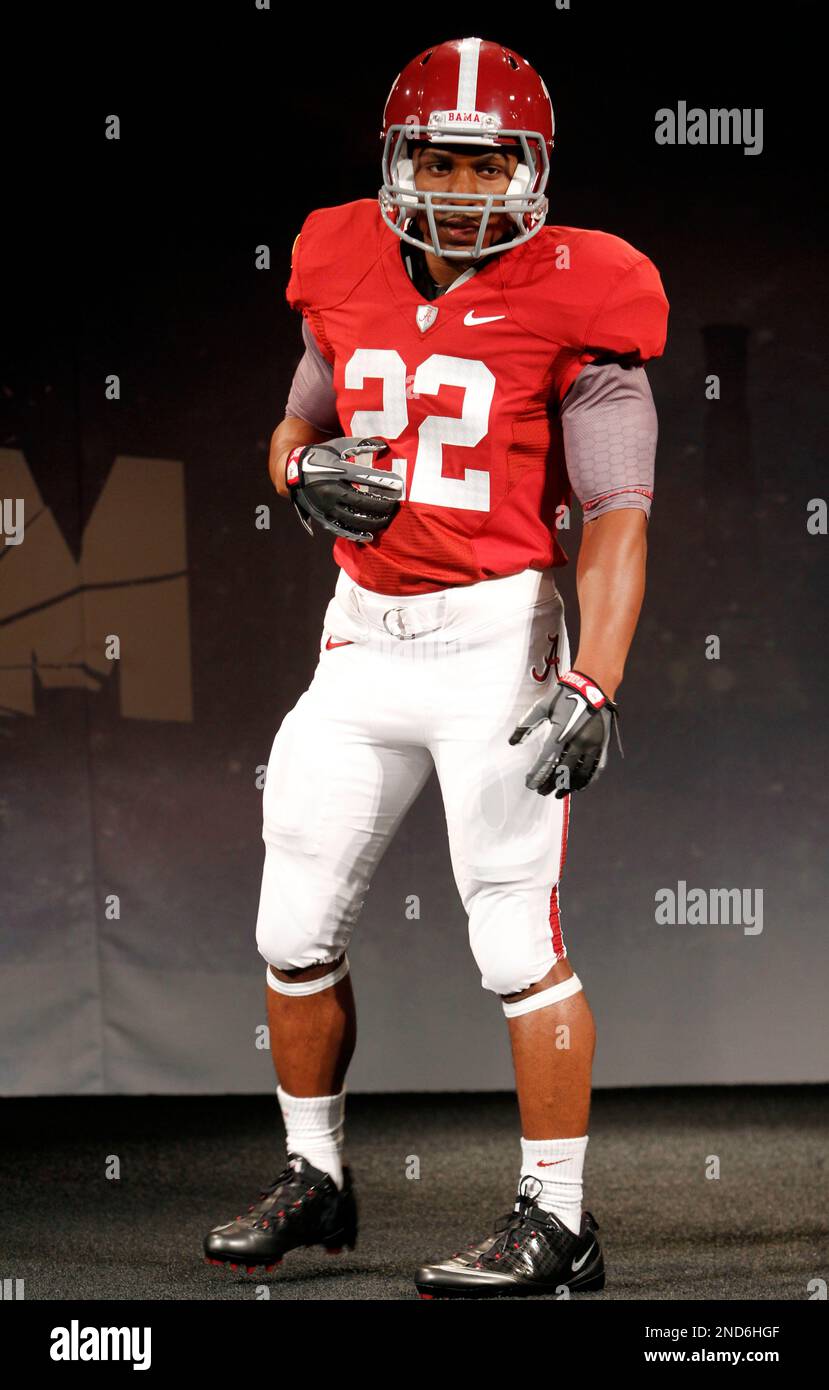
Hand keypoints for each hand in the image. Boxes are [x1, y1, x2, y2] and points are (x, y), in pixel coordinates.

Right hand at [285, 436, 402, 542]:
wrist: (292, 472)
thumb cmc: (320, 456)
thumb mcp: (337, 446)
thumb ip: (360, 445)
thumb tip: (383, 445)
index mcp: (336, 471)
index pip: (364, 478)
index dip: (383, 482)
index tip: (399, 486)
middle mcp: (330, 490)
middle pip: (362, 502)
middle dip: (381, 505)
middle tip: (395, 506)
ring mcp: (325, 506)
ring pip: (353, 518)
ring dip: (373, 521)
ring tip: (386, 519)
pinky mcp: (321, 517)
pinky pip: (341, 529)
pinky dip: (356, 534)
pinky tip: (370, 536)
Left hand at [509, 670, 621, 796]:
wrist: (593, 685)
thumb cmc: (564, 695)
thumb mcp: (542, 706)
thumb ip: (526, 725)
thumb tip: (512, 742)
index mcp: (561, 733)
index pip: (546, 761)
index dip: (537, 775)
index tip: (530, 784)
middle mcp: (578, 742)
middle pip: (562, 771)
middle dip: (551, 784)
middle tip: (542, 791)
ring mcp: (592, 745)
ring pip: (580, 774)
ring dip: (568, 786)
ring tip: (559, 794)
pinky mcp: (602, 745)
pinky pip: (596, 769)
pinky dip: (587, 780)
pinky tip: (579, 786)